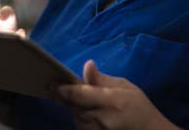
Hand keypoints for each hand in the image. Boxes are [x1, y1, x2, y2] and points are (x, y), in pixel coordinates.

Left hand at [56, 60, 180, 129]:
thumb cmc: (138, 106)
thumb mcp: (124, 86)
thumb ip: (102, 79)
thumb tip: (87, 65)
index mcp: (111, 100)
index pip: (79, 95)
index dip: (62, 89)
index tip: (51, 82)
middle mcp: (102, 118)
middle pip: (73, 106)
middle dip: (66, 96)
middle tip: (59, 87)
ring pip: (75, 117)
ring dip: (74, 107)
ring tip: (86, 102)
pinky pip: (80, 125)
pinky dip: (80, 117)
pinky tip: (89, 113)